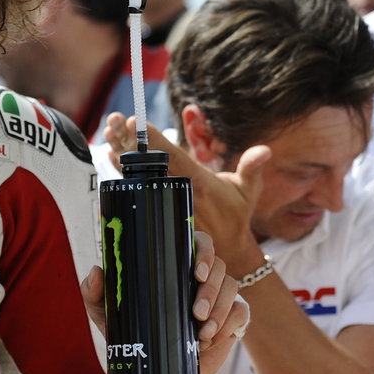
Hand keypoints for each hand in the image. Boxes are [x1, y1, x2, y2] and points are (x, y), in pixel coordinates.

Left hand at [81, 229, 246, 373]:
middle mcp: (201, 279)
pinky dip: (229, 324)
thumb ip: (95, 294)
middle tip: (195, 313)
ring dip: (220, 310)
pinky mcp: (231, 320)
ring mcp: (219, 299)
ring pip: (233, 288)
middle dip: (211, 290)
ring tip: (202, 333)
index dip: (205, 251)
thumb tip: (97, 271)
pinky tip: (212, 339)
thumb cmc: (132, 336)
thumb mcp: (108, 316)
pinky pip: (241, 313)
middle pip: (220, 266)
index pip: (200, 243)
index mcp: (176, 268)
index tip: (196, 272)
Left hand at [102, 113, 270, 267]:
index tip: (135, 121)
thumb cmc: (234, 215)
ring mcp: (163, 202)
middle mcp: (177, 192)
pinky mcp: (156, 211)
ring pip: (137, 174)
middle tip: (115, 121)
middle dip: (130, 140)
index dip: (152, 139)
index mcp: (197, 182)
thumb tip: (264, 150)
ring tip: (109, 132)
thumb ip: (252, 167)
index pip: (171, 156)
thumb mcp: (248, 190)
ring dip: (121, 152)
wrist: (226, 252)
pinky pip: (135, 190)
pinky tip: (111, 156)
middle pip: (148, 162)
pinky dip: (122, 173)